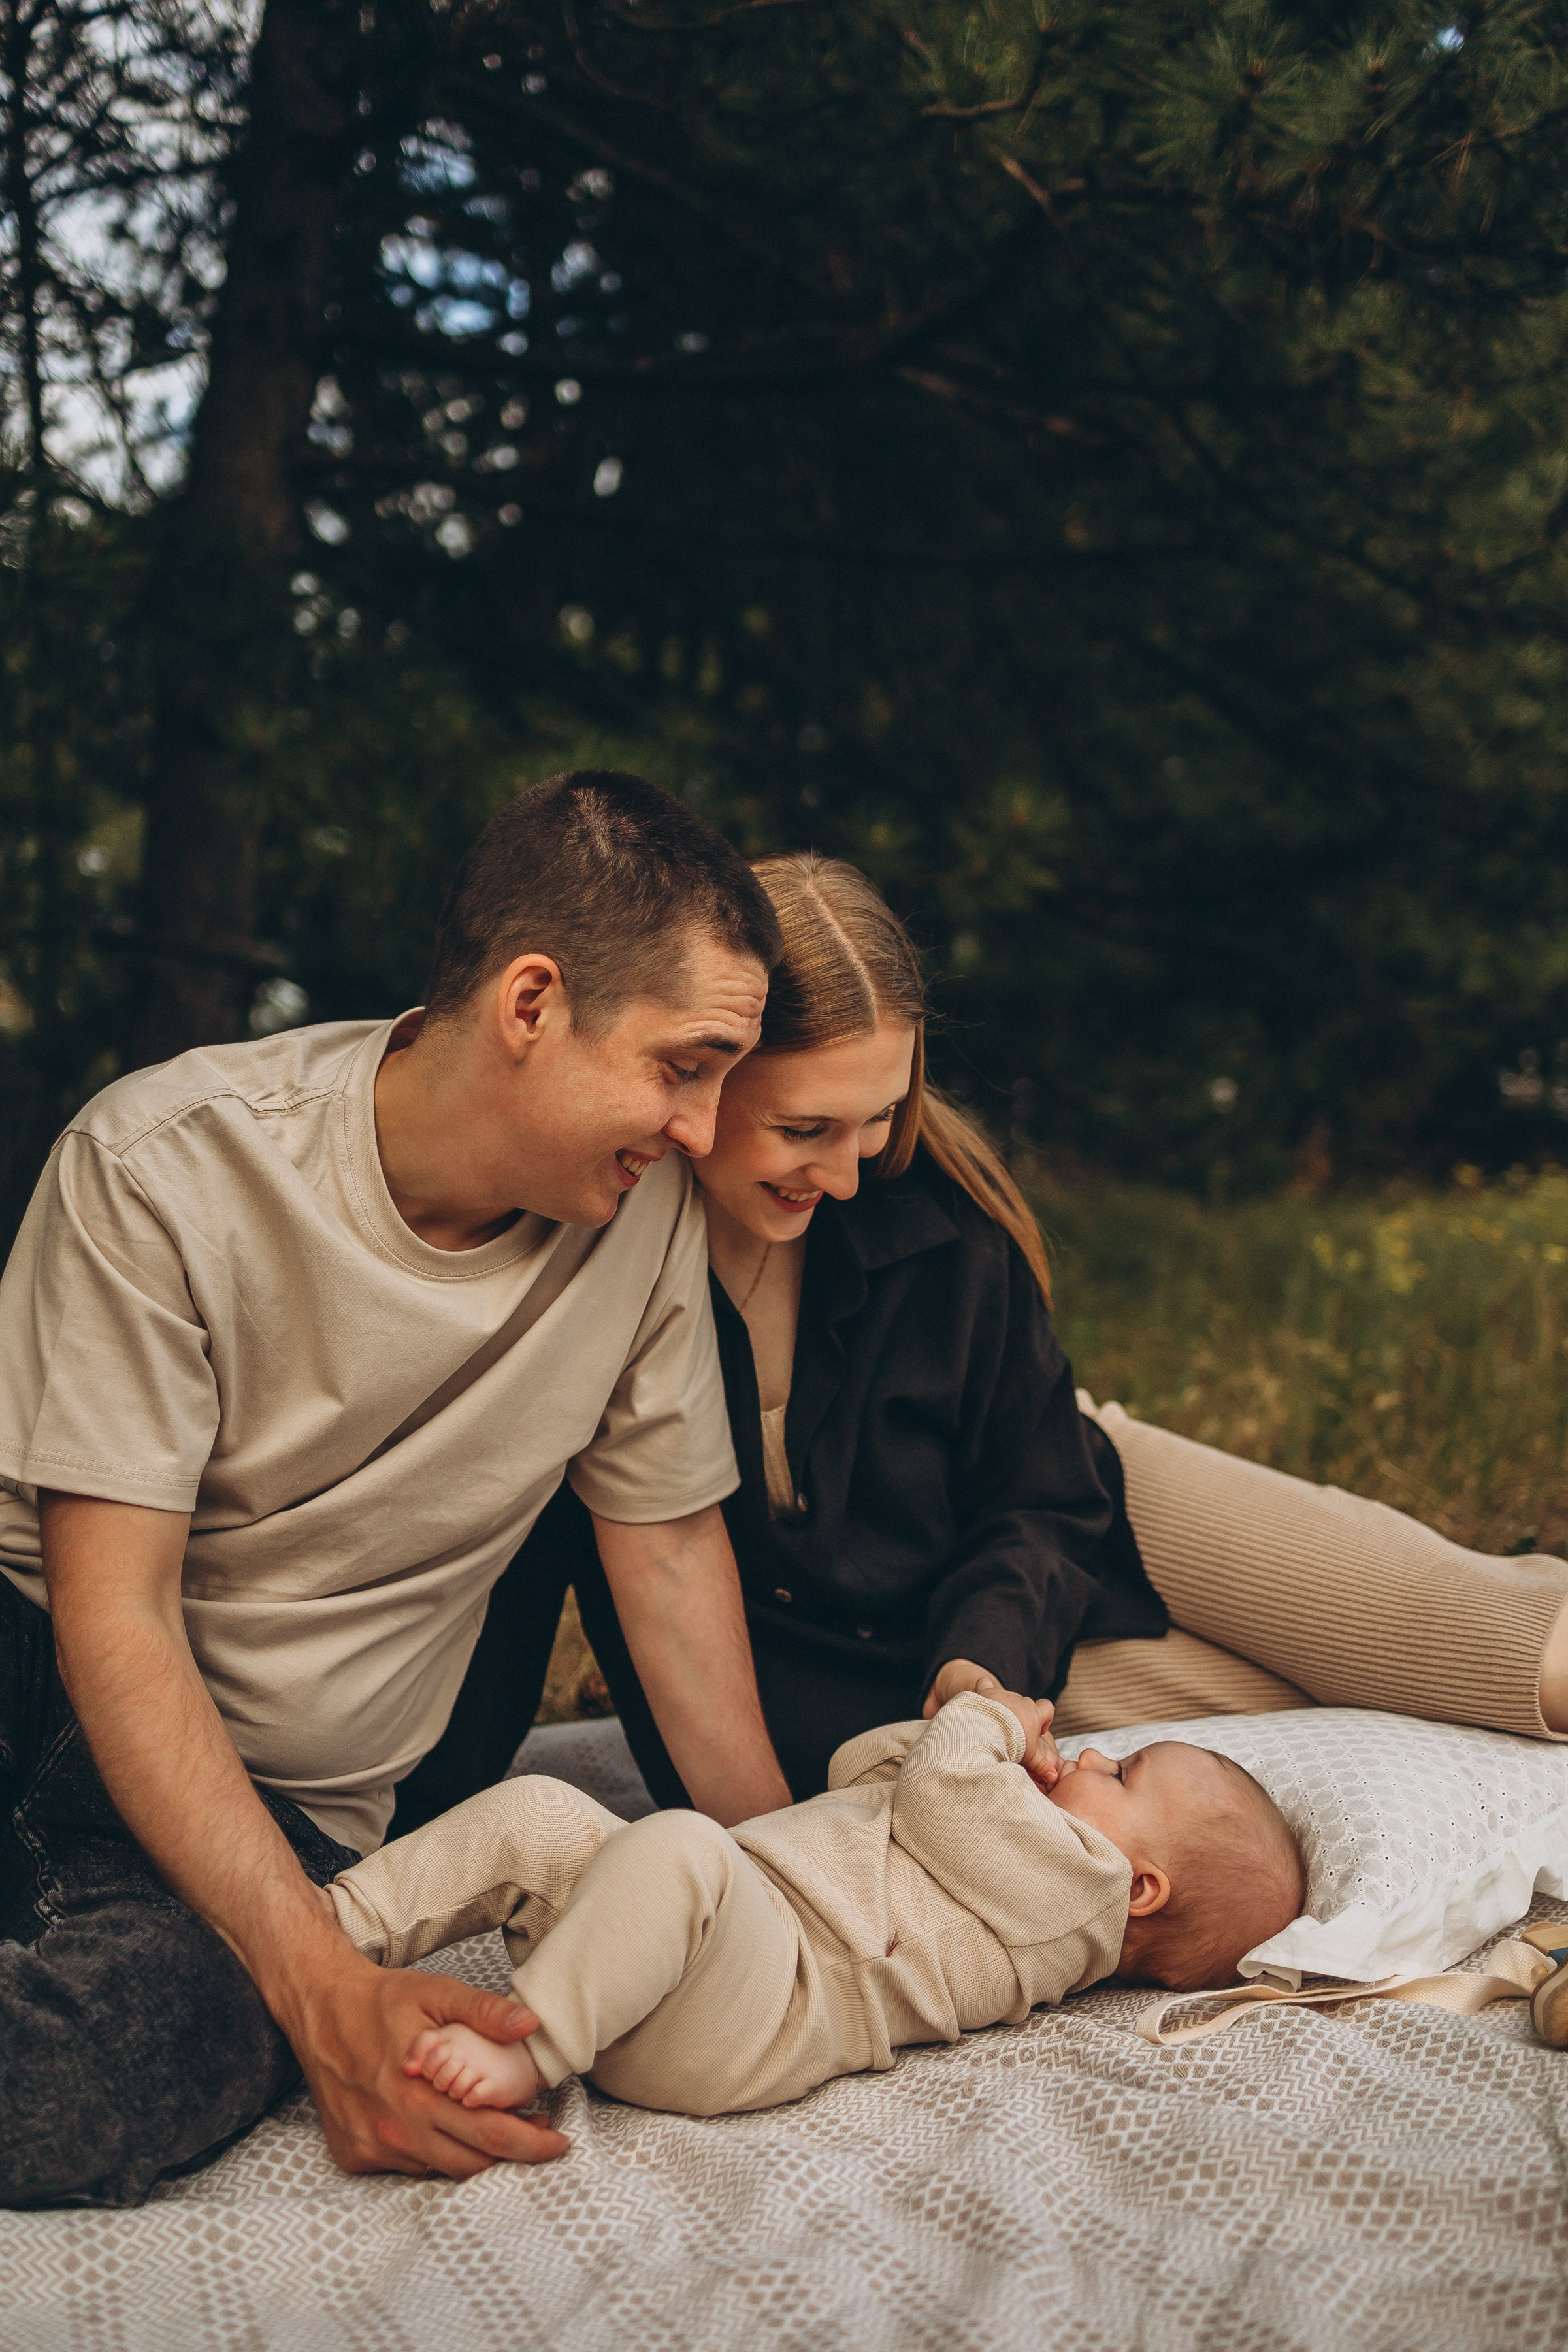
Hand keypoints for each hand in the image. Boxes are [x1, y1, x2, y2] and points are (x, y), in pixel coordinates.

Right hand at [282, 1942, 569, 2177]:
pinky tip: (444, 2126)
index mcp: (418, 2094)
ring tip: (497, 2127)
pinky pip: (407, 2166)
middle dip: (512, 2155)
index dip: (529, 2143)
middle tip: (540, 2136)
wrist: (318, 2006)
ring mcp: (370, 2146)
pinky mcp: (353, 2154)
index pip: (488, 2134)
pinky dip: (432, 2153)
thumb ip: (483, 2011)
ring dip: (471, 2155)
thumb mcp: (436, 1992)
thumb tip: (530, 2024)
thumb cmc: (381, 1999)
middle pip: (469, 2163)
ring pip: (438, 2168)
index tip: (559, 2141)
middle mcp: (393, 2129)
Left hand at [923, 1659, 1060, 1787]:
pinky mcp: (986, 1692)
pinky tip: (979, 1699)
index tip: (1037, 1730)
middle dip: (1020, 1717)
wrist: (989, 1729)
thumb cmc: (1012, 1743)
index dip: (1045, 1718)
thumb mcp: (1029, 1757)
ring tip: (993, 1727)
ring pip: (1006, 1699)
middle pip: (1025, 1705)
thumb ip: (1042, 1766)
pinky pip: (985, 1685)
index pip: (1048, 1708)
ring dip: (1002, 1709)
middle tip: (1012, 1736)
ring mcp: (1003, 1695)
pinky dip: (982, 1690)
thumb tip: (1054, 1777)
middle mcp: (1021, 1701)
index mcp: (1034, 1713)